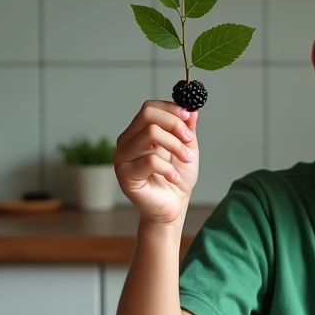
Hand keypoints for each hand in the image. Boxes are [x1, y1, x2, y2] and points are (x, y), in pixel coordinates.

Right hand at [114, 100, 197, 225]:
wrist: (173, 207)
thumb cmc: (177, 178)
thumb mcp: (187, 148)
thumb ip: (187, 128)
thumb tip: (191, 109)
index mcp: (139, 132)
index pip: (149, 108)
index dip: (171, 108)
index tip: (189, 115)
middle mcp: (127, 141)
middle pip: (147, 115)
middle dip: (174, 124)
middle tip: (189, 139)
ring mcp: (122, 157)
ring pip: (150, 135)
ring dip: (176, 146)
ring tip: (186, 160)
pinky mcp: (125, 175)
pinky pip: (150, 161)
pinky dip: (169, 168)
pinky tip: (174, 178)